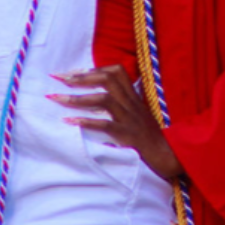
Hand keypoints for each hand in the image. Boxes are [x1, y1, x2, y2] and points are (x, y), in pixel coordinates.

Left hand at [48, 65, 184, 183]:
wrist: (167, 155)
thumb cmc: (149, 136)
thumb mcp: (137, 114)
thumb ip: (123, 103)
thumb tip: (100, 95)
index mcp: (133, 97)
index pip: (117, 71)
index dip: (96, 68)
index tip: (76, 72)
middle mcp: (131, 104)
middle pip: (108, 79)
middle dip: (81, 77)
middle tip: (59, 78)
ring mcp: (129, 119)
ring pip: (104, 99)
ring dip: (78, 98)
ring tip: (57, 98)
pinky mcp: (127, 136)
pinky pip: (105, 125)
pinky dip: (86, 121)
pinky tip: (69, 120)